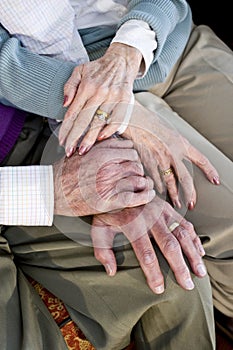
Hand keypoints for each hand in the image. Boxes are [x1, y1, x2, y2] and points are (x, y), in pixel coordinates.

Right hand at [53, 138, 154, 215]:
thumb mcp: (82, 151)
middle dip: (138, 169)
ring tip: (142, 185)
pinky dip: (145, 196)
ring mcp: (108, 184)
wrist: (51, 191)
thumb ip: (100, 147)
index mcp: (101, 152)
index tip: (130, 162)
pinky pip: (134, 197)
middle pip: (136, 163)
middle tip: (135, 175)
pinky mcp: (108, 202)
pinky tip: (149, 194)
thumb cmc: (64, 172)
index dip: (132, 156)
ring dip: (143, 182)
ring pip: (138, 178)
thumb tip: (117, 141)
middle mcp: (107, 166)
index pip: (130, 150)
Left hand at [59, 43, 141, 155]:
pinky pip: (117, 119)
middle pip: (84, 120)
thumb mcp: (79, 71)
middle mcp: (99, 92)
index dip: (66, 128)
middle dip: (75, 138)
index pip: (73, 112)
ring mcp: (113, 97)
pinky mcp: (125, 101)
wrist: (121, 61)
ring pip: (99, 122)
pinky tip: (101, 139)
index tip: (62, 141)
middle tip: (69, 152)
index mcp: (87, 86)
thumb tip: (64, 104)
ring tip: (82, 150)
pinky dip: (110, 130)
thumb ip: (69, 86)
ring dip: (90, 138)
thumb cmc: (97, 69)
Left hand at [91, 196, 206, 293]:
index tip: (159, 289)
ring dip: (193, 254)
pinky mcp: (169, 208)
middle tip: (187, 285)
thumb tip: (112, 271)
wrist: (118, 183)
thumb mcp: (98, 227)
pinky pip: (186, 224)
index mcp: (132, 224)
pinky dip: (194, 239)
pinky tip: (199, 253)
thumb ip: (102, 250)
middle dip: (180, 267)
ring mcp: (162, 211)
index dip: (153, 273)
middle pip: (169, 245)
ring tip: (200, 272)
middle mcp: (150, 217)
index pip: (145, 253)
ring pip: (182, 234)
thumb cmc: (108, 210)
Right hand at [100, 98, 219, 208]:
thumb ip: (178, 146)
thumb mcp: (171, 132)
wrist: (134, 120)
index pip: (201, 159)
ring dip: (174, 195)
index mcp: (181, 143)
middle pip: (185, 178)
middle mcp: (173, 153)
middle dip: (190, 194)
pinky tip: (160, 192)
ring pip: (170, 182)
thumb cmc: (151, 123)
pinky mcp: (147, 163)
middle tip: (192, 203)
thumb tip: (184, 156)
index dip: (210, 171)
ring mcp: (160, 159)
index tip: (215, 179)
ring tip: (177, 203)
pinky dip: (158, 187)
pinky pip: (155, 179)